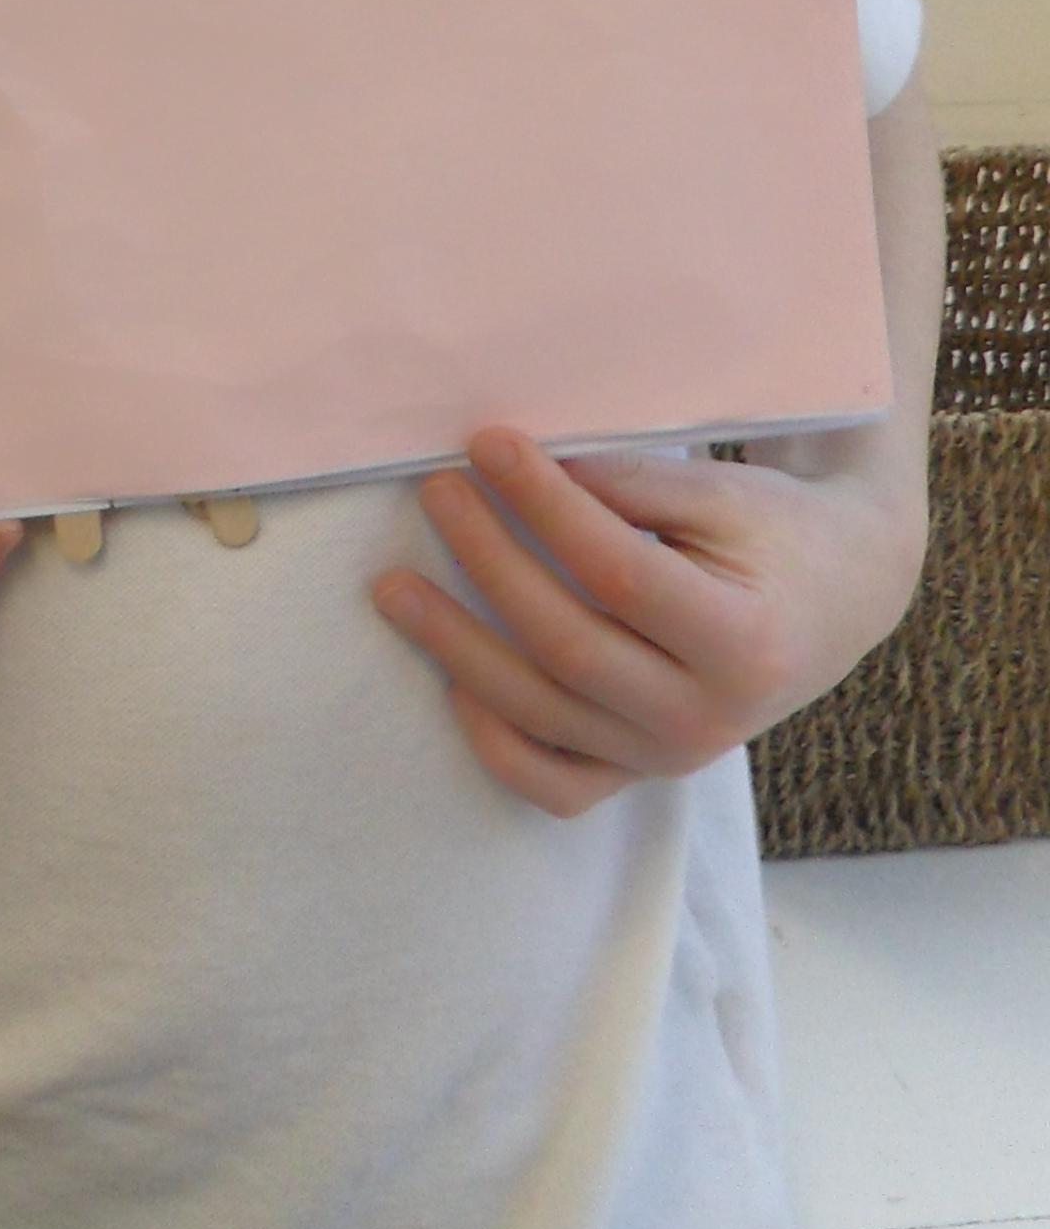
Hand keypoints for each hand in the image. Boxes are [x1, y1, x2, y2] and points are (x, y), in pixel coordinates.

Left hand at [369, 428, 924, 820]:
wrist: (835, 600)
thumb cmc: (774, 533)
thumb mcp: (723, 495)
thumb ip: (631, 485)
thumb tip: (523, 468)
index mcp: (742, 641)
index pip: (617, 573)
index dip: (545, 506)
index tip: (487, 443)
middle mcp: (705, 719)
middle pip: (566, 646)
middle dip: (487, 563)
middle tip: (437, 491)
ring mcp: (669, 758)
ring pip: (543, 716)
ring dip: (456, 649)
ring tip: (393, 586)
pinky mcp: (639, 776)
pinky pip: (554, 785)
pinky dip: (496, 744)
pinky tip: (451, 683)